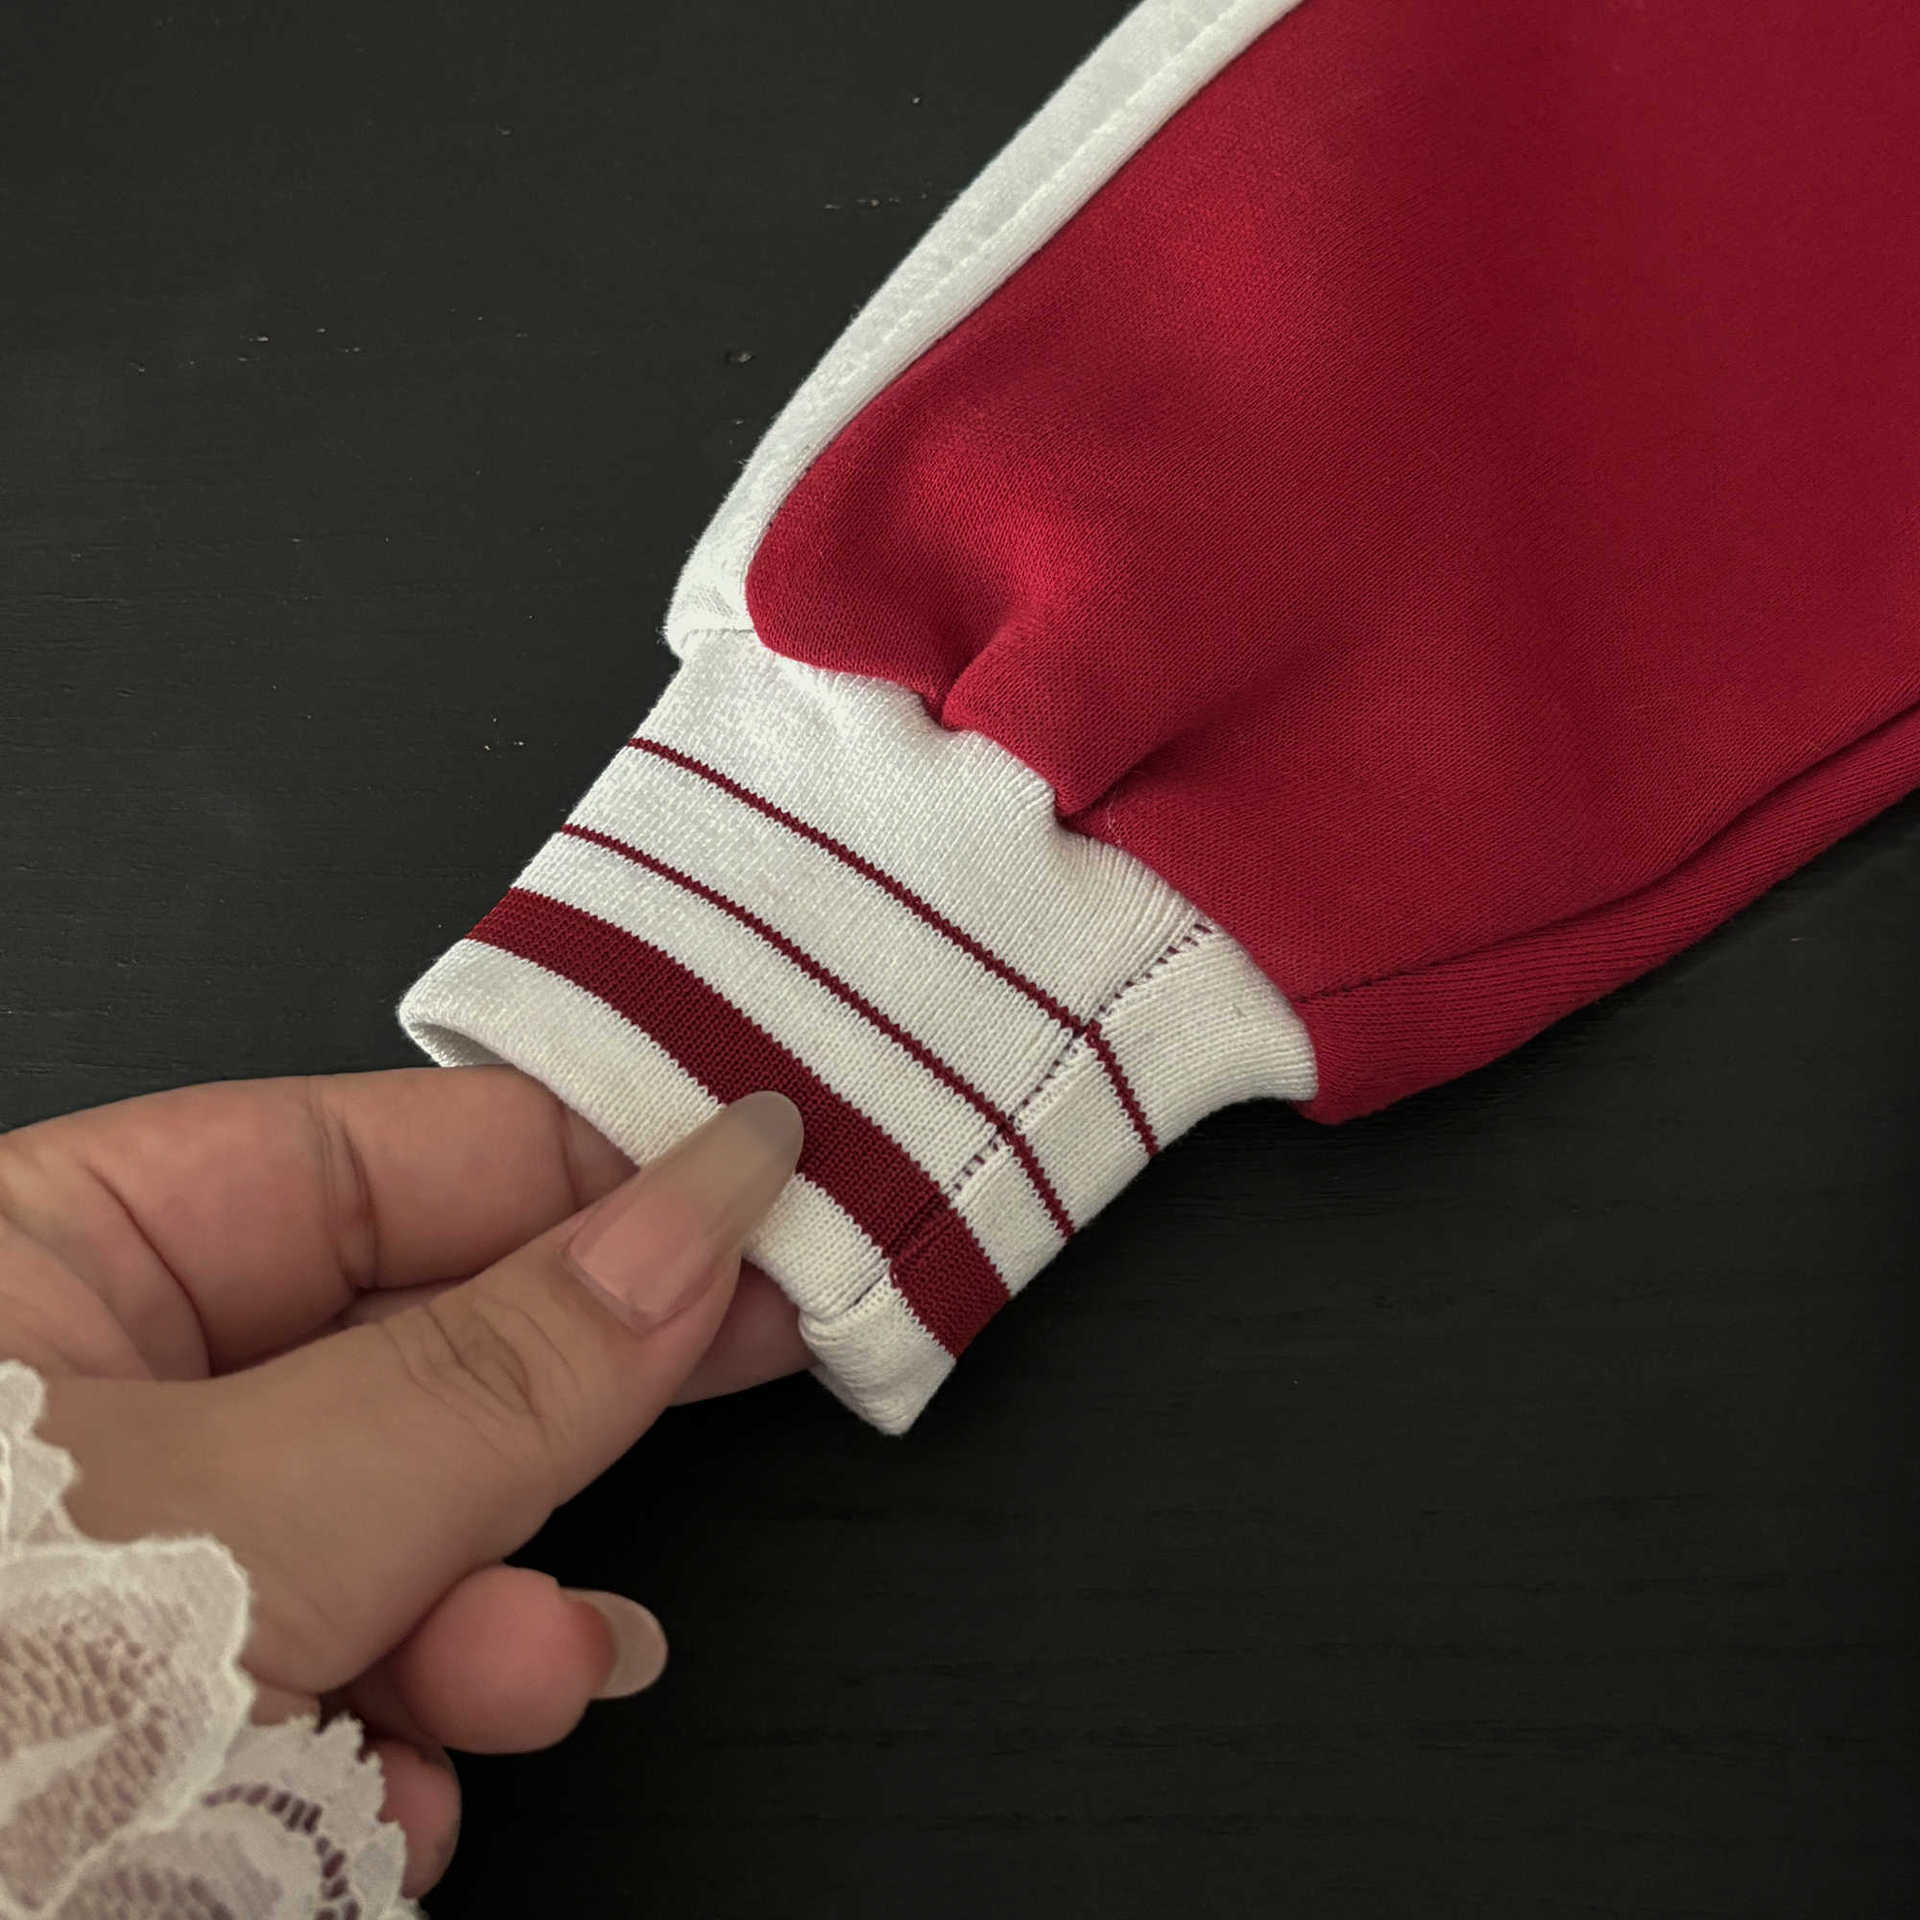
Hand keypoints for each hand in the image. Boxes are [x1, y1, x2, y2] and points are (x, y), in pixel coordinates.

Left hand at [0, 1066, 809, 1900]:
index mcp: (42, 1258)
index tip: (751, 1189)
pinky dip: (395, 1740)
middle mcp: (85, 1394)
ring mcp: (136, 1564)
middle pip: (403, 1346)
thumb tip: (709, 1210)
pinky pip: (343, 1670)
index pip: (368, 1152)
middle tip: (751, 1361)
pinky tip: (387, 1809)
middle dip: (554, 1416)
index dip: (574, 1166)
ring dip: (488, 1616)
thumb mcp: (257, 1521)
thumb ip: (499, 1366)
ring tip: (533, 1681)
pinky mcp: (168, 1712)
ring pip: (393, 1527)